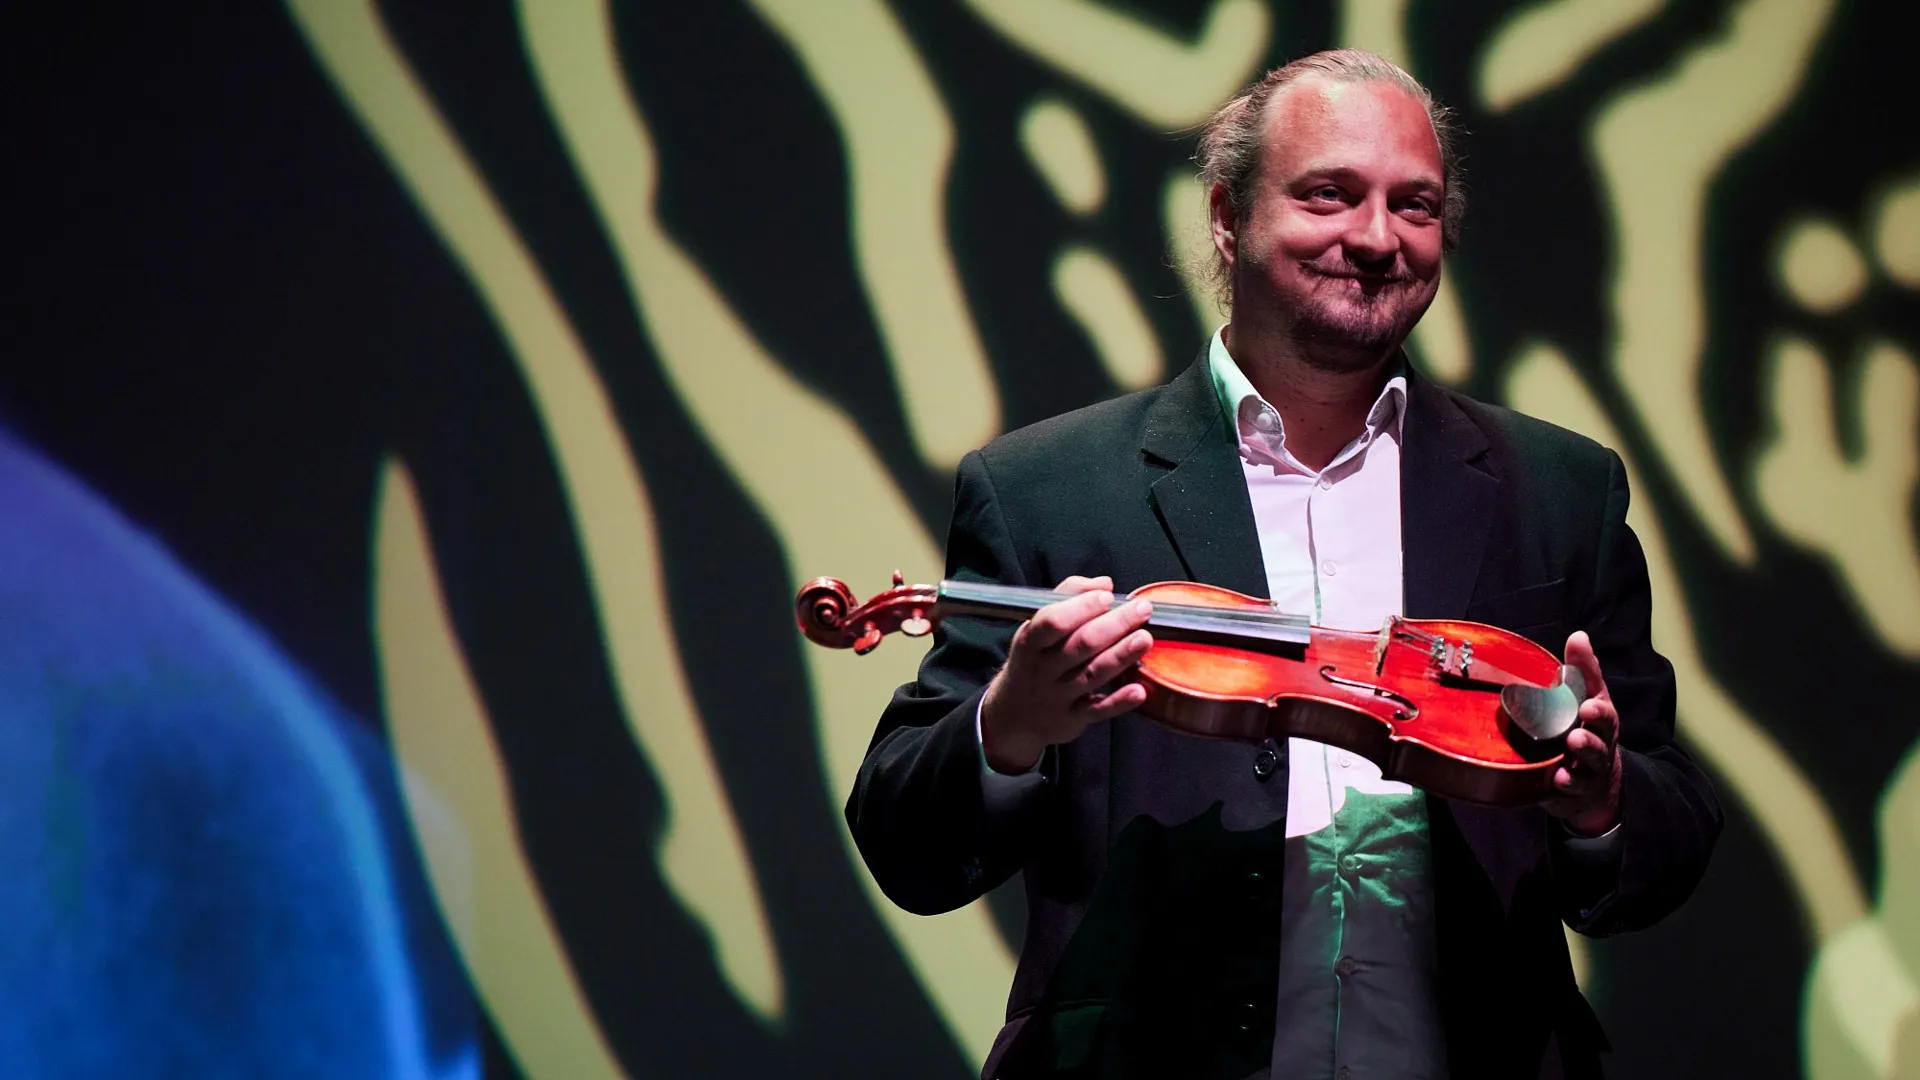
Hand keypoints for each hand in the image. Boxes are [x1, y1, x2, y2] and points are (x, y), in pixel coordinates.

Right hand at [979, 575, 1153, 772]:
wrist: (1013, 715)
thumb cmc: (1033, 660)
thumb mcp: (1036, 627)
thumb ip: (1068, 597)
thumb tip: (1104, 583)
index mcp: (1031, 641)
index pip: (1052, 622)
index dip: (1080, 607)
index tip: (1107, 596)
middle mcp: (1043, 669)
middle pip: (1080, 645)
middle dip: (1113, 625)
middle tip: (1142, 609)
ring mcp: (1058, 696)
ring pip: (1092, 674)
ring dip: (1120, 656)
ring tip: (1145, 639)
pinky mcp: (1073, 719)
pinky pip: (1098, 711)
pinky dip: (1119, 702)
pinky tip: (1139, 690)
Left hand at [1539, 630, 1623, 834]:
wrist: (1594, 785)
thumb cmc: (1584, 730)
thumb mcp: (1584, 699)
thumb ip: (1581, 671)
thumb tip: (1579, 635)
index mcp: (1599, 719)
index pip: (1602, 707)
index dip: (1598, 705)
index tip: (1588, 702)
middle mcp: (1599, 743)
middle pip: (1602, 734)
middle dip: (1595, 726)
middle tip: (1583, 717)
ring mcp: (1589, 769)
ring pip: (1591, 761)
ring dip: (1584, 751)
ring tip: (1572, 743)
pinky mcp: (1575, 790)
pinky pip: (1573, 788)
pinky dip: (1568, 783)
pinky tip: (1559, 779)